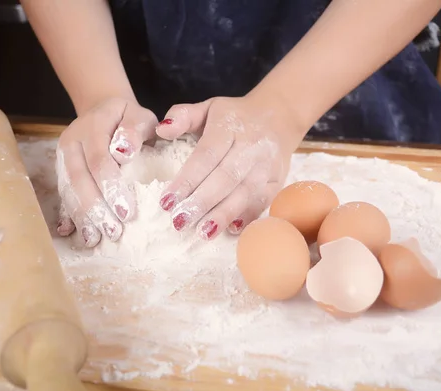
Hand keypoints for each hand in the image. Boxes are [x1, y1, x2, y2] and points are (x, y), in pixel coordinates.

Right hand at [56, 98, 157, 246]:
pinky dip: (68, 215)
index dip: (111, 187)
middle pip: (79, 178)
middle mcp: (72, 141)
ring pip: (68, 189)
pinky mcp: (61, 170)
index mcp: (92, 125)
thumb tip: (124, 153)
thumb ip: (135, 130)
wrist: (104, 110)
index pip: (99, 160)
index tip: (127, 213)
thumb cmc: (128, 117)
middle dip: (95, 209)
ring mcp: (63, 157)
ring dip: (81, 216)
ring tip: (94, 240)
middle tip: (113, 232)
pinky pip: (62, 193)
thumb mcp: (140, 115)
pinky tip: (73, 233)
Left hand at [155, 94, 303, 239]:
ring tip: (202, 233)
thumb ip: (182, 116)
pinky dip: (247, 217)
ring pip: (245, 193)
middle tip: (179, 221)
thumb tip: (161, 131)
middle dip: (202, 202)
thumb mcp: (207, 108)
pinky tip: (230, 230)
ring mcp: (267, 165)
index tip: (167, 200)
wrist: (279, 115)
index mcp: (229, 127)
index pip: (206, 155)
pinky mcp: (277, 181)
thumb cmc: (234, 117)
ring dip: (223, 215)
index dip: (187, 179)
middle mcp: (251, 147)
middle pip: (225, 178)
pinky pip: (264, 201)